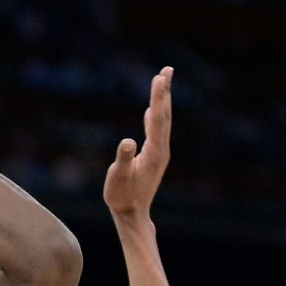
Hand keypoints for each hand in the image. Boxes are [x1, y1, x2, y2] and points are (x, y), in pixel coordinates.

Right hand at [103, 67, 173, 218]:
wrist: (132, 215)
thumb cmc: (122, 197)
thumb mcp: (118, 178)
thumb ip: (123, 160)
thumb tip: (126, 141)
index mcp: (154, 152)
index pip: (158, 119)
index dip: (159, 97)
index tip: (160, 78)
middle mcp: (161, 150)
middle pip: (164, 116)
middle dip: (165, 92)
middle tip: (167, 70)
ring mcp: (159, 153)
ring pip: (162, 122)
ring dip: (162, 101)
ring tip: (162, 82)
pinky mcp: (154, 157)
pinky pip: (156, 130)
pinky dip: (156, 115)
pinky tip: (152, 110)